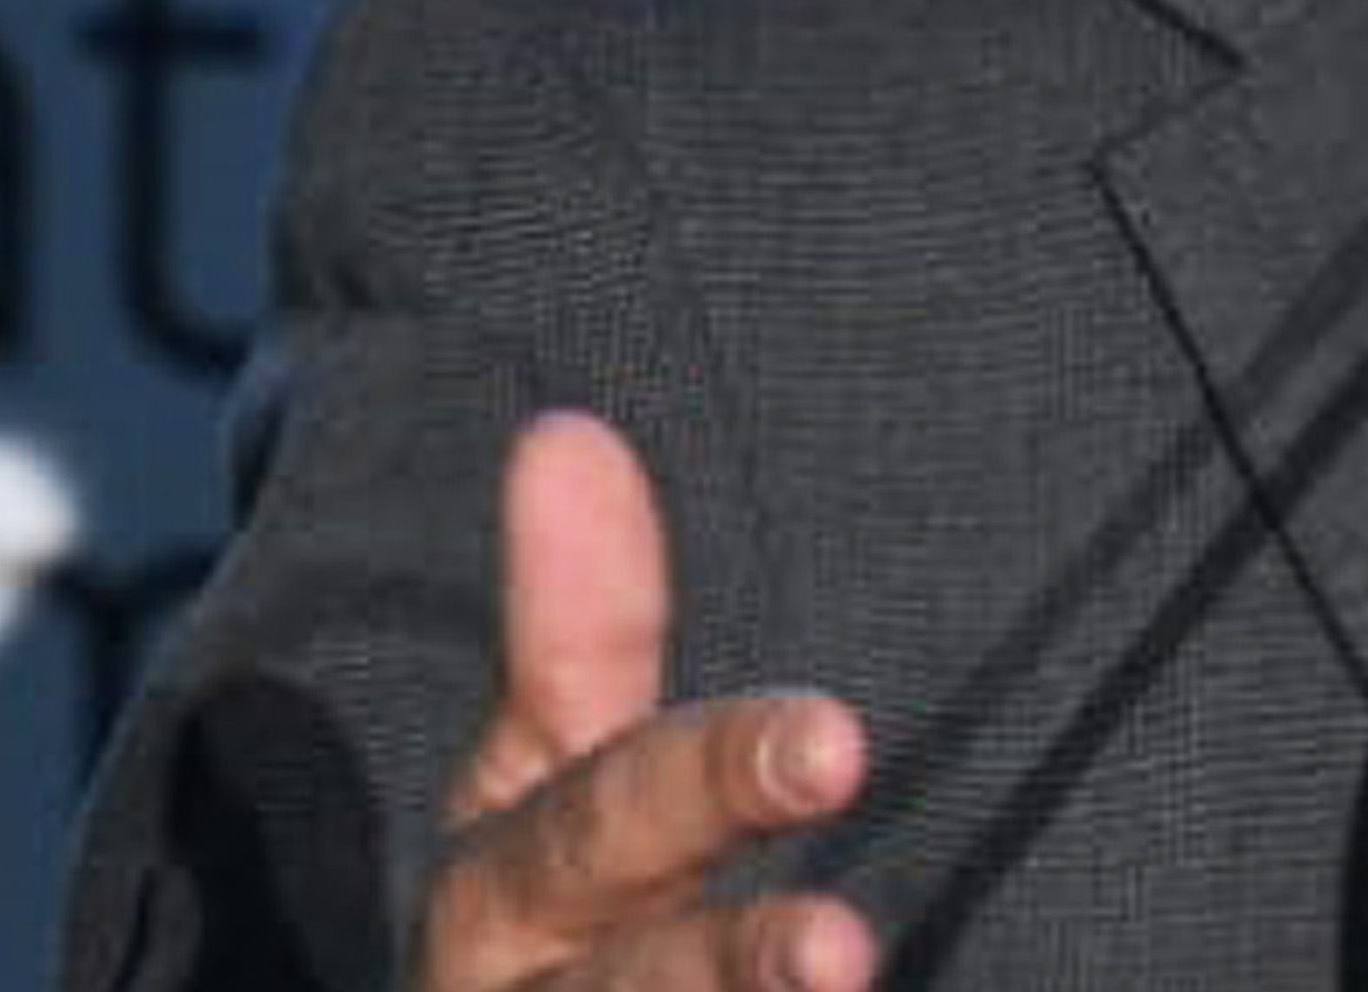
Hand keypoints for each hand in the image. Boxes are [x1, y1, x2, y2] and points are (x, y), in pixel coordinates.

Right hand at [420, 411, 875, 990]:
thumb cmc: (575, 917)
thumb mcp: (559, 773)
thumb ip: (580, 628)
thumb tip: (563, 430)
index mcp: (512, 886)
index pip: (601, 815)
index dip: (711, 778)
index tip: (837, 742)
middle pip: (632, 981)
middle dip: (731, 964)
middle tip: (848, 947)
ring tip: (855, 976)